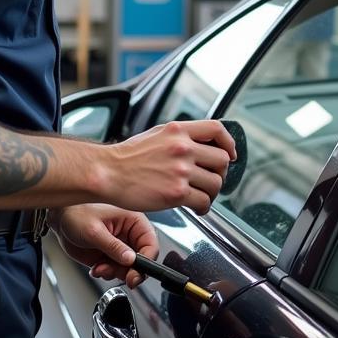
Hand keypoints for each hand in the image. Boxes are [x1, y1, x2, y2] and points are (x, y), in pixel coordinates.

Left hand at [50, 204, 157, 288]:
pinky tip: (97, 267)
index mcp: (132, 220)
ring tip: (101, 267)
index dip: (146, 260)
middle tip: (123, 278)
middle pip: (142, 259)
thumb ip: (113, 247)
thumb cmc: (76, 213)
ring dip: (115, 272)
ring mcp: (119, 245)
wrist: (59, 219)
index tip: (136, 273)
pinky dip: (107, 273)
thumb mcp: (95, 231)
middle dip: (130, 271)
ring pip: (128, 268)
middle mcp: (129, 233)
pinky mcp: (109, 254)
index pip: (150, 243)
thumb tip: (130, 260)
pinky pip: (116, 270)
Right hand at [98, 120, 235, 214]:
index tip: (230, 153)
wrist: (107, 173)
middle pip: (221, 160)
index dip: (229, 143)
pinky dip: (204, 207)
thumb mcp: (156, 134)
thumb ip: (179, 137)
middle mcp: (183, 148)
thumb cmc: (126, 157)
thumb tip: (198, 144)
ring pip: (215, 183)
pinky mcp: (177, 193)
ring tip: (201, 196)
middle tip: (211, 180)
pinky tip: (196, 207)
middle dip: (220, 172)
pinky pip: (204, 201)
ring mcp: (181, 171)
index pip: (217, 130)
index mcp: (178, 131)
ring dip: (212, 192)